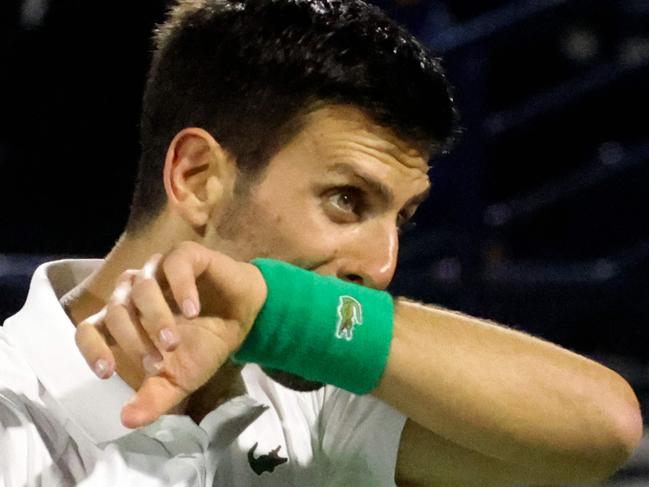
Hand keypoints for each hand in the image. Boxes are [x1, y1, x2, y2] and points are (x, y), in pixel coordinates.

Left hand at [75, 241, 266, 427]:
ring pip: (140, 285)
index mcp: (125, 319)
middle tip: (157, 363)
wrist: (245, 319)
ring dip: (154, 317)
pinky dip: (180, 288)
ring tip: (174, 342)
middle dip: (133, 340)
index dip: (91, 349)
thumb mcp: (180, 380)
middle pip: (115, 310)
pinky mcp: (186, 256)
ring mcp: (159, 270)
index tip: (107, 372)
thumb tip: (126, 421)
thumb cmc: (205, 345)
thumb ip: (154, 398)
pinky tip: (192, 310)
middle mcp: (135, 292)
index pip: (89, 328)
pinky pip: (173, 264)